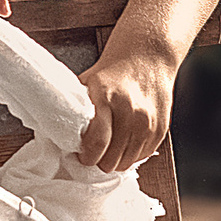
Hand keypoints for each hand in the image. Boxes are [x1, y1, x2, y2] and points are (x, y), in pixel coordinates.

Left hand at [78, 47, 175, 171]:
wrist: (147, 58)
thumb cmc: (112, 72)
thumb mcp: (87, 83)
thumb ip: (75, 109)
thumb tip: (59, 135)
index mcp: (107, 98)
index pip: (97, 143)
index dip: (86, 156)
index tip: (80, 155)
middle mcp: (131, 112)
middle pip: (112, 159)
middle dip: (99, 161)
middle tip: (93, 152)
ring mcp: (148, 123)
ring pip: (126, 162)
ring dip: (114, 160)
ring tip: (107, 148)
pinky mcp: (161, 130)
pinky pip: (141, 157)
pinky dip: (130, 155)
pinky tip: (122, 142)